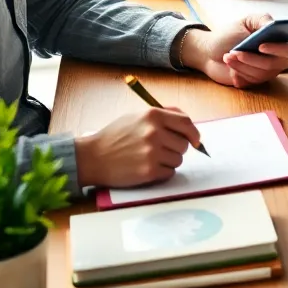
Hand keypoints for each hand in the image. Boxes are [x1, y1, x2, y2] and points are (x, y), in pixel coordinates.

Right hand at [75, 107, 200, 188]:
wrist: (92, 157)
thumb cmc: (115, 135)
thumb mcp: (137, 115)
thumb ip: (163, 114)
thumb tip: (188, 123)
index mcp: (154, 115)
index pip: (186, 123)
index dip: (194, 132)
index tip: (195, 140)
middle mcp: (155, 132)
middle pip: (184, 144)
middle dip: (178, 148)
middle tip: (163, 150)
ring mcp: (152, 152)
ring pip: (178, 159)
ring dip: (170, 161)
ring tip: (152, 158)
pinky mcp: (148, 171)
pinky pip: (170, 173)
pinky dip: (163, 172)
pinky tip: (148, 167)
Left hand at [180, 15, 287, 86]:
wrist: (211, 52)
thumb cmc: (230, 35)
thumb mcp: (244, 22)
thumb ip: (261, 20)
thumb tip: (272, 24)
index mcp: (275, 41)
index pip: (286, 48)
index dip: (276, 49)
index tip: (260, 46)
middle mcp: (274, 58)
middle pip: (273, 65)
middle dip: (252, 59)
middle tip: (235, 52)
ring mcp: (264, 71)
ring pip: (260, 74)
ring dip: (241, 65)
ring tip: (227, 56)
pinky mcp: (254, 81)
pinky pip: (251, 82)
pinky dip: (238, 73)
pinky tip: (230, 66)